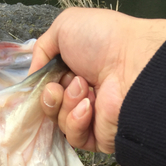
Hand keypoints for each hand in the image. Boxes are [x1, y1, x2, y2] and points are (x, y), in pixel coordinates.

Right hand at [29, 8, 165, 152]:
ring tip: (84, 88)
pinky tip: (88, 106)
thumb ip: (41, 50)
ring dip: (66, 104)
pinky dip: (76, 121)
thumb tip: (34, 76)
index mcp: (74, 71)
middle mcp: (82, 95)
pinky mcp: (98, 137)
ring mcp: (90, 118)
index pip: (48, 88)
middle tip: (60, 85)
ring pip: (60, 123)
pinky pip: (75, 138)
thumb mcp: (64, 28)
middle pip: (50, 108)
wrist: (131, 63)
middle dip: (50, 96)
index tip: (44, 79)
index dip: (42, 86)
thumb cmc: (102, 40)